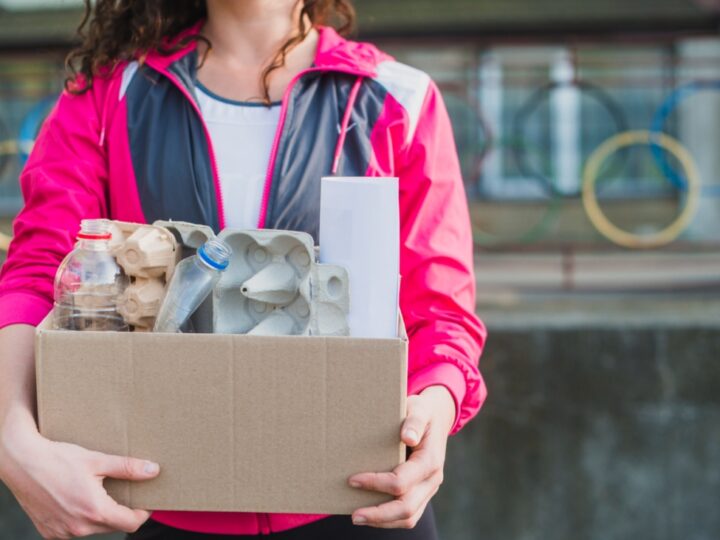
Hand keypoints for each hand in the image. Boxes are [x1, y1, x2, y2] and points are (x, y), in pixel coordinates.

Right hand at [0, 417, 158, 538]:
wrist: (21, 462)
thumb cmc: (58, 459)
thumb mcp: (97, 460)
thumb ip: (128, 467)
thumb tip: (154, 470)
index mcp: (94, 511)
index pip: (131, 523)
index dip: (143, 513)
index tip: (147, 502)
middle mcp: (78, 527)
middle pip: (113, 526)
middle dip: (123, 512)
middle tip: (126, 493)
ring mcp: (61, 532)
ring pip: (93, 529)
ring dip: (101, 515)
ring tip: (100, 493)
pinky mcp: (49, 531)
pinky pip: (73, 529)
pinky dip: (81, 518)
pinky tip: (79, 499)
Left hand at [348, 385, 455, 528]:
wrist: (437, 417)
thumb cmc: (422, 411)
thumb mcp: (419, 408)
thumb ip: (414, 421)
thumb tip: (408, 438)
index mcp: (430, 460)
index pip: (401, 482)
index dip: (376, 483)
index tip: (353, 479)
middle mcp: (432, 479)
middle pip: (407, 508)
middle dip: (379, 514)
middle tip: (353, 515)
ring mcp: (429, 489)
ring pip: (409, 517)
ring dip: (383, 521)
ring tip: (357, 517)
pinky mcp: (422, 493)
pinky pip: (408, 514)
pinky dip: (389, 519)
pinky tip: (370, 514)